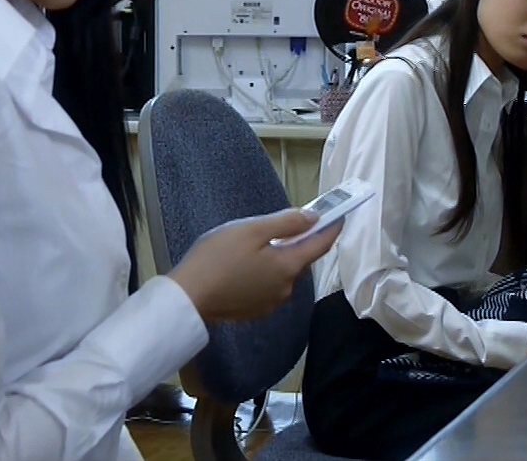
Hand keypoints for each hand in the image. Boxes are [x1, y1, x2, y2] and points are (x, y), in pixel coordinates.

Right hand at [169, 210, 341, 322]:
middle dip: (298, 242)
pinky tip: (245, 267)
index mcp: (288, 266)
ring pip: (284, 274)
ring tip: (255, 246)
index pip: (321, 245)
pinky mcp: (256, 311)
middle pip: (301, 260)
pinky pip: (270, 287)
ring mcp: (271, 302)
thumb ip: (285, 223)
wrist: (188, 298)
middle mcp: (286, 288)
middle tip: (281, 226)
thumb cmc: (217, 258)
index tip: (338, 215)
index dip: (332, 227)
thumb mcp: (251, 230)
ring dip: (279, 259)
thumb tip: (313, 218)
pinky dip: (266, 274)